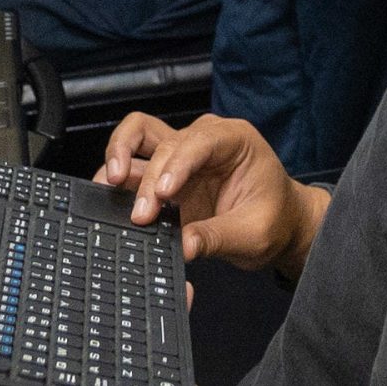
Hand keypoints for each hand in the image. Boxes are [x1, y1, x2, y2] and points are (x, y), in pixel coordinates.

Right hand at [95, 113, 330, 276]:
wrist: (279, 225)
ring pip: (139, 138)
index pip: (199, 142)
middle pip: (165, 145)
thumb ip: (218, 237)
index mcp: (235, 140)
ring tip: (107, 185)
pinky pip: (135, 166)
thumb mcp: (254, 233)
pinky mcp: (166, 174)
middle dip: (148, 179)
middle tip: (142, 215)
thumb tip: (184, 247)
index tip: (162, 194)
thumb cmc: (273, 219)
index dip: (177, 165)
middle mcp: (205, 138)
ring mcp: (183, 153)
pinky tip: (111, 200)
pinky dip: (120, 179)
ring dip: (119, 157)